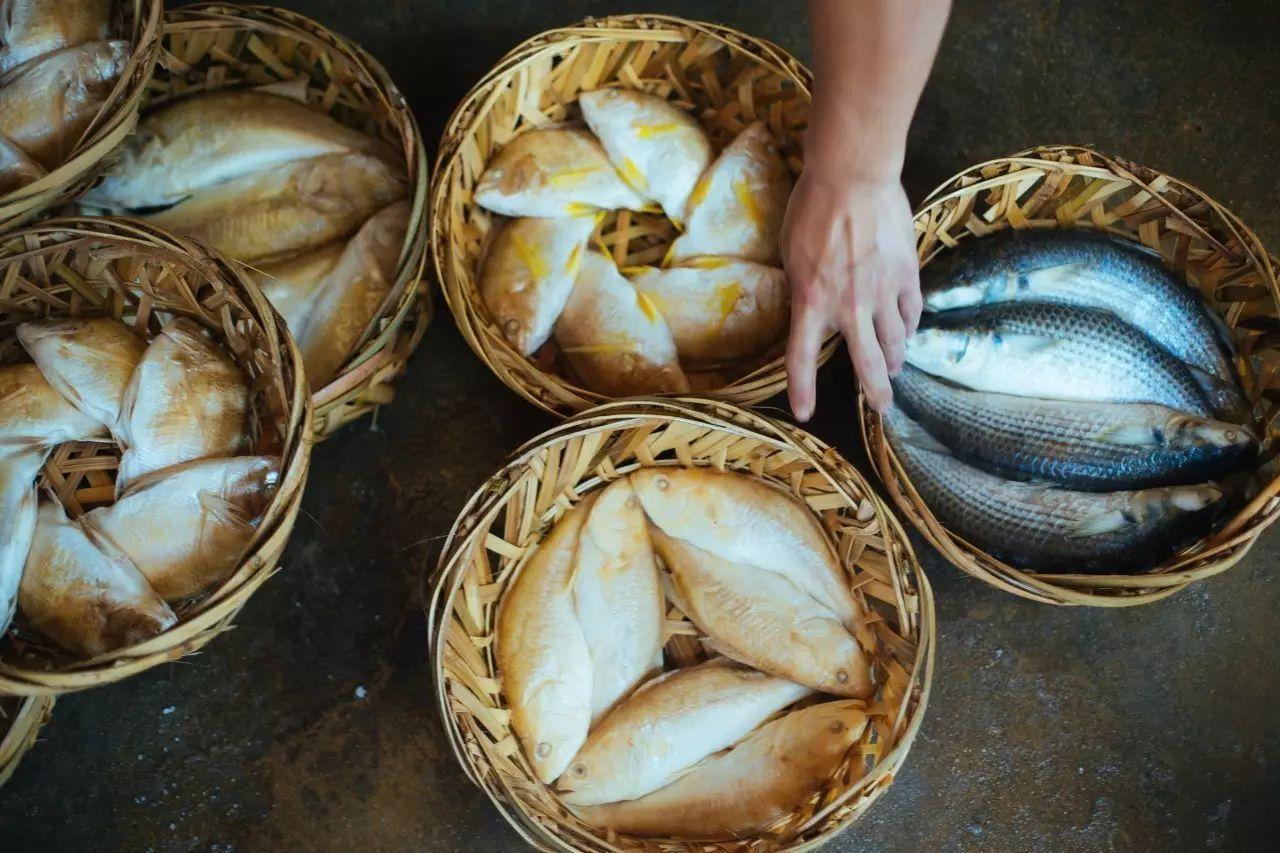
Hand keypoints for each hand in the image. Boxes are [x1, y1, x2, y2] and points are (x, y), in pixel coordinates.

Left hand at [782, 170, 920, 418]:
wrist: (854, 176)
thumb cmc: (813, 208)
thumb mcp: (791, 252)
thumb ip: (803, 284)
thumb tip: (812, 299)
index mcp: (811, 302)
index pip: (801, 357)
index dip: (802, 390)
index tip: (804, 413)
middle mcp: (849, 307)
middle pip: (866, 364)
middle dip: (876, 393)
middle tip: (882, 409)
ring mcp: (882, 293)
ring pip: (895, 341)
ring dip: (894, 358)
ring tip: (894, 367)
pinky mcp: (907, 275)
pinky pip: (912, 311)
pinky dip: (911, 324)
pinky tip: (909, 328)